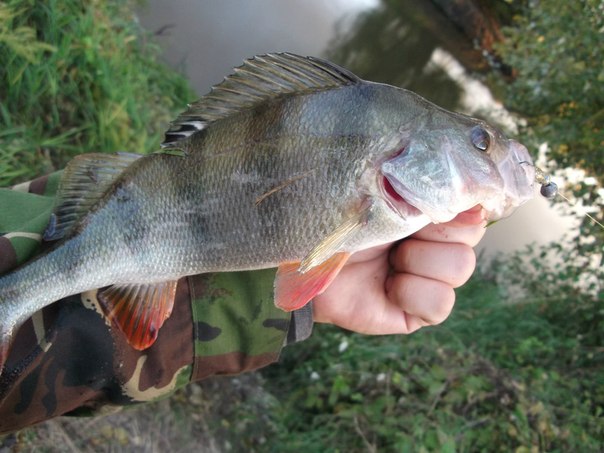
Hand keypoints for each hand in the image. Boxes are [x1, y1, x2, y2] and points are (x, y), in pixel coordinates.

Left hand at [312, 207, 486, 333]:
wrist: (305, 261)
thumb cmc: (340, 221)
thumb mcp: (382, 195)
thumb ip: (426, 192)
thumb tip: (475, 198)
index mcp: (430, 215)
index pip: (472, 209)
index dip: (456, 206)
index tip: (427, 203)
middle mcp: (434, 247)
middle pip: (469, 240)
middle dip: (431, 231)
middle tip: (396, 231)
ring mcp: (427, 281)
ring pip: (460, 268)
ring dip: (417, 260)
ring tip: (387, 259)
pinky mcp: (417, 313)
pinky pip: (440, 304)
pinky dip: (411, 292)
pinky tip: (386, 286)